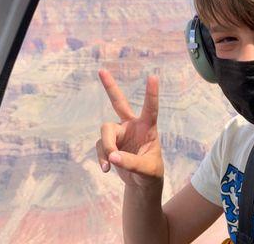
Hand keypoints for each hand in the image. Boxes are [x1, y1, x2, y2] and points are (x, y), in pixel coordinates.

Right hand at [96, 69, 163, 188]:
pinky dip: (102, 157)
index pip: (150, 109)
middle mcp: (132, 125)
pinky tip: (106, 168)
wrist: (141, 183)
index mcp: (147, 128)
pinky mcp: (109, 143)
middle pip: (118, 102)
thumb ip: (131, 162)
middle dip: (110, 87)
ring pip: (106, 130)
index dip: (151, 94)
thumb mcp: (147, 170)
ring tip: (110, 163)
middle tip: (101, 70)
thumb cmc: (150, 173)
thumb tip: (112, 156)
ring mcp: (119, 133)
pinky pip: (100, 146)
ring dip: (107, 146)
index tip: (153, 77)